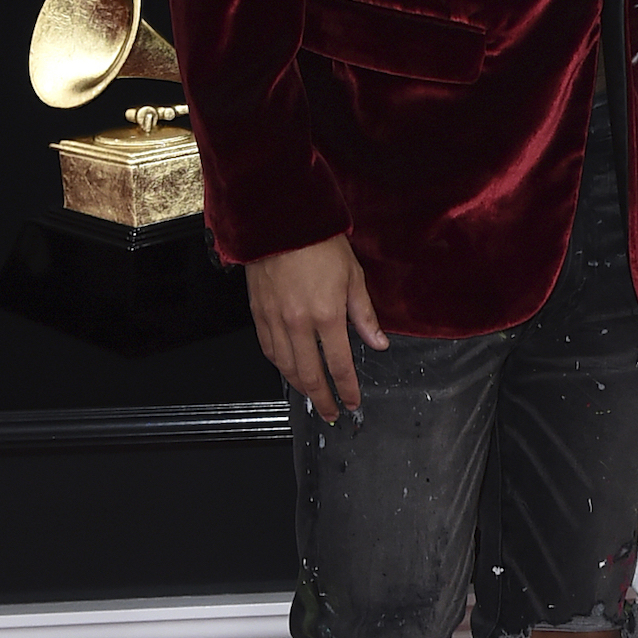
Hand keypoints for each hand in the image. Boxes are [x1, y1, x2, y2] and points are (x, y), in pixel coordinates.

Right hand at [245, 234, 387, 420]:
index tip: (353, 402)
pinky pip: (269, 349)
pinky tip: (289, 371)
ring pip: (286, 367)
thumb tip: (378, 342)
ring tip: (312, 397)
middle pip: (310, 375)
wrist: (281, 223)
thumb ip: (365, 316)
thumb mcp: (353, 277)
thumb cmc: (319, 244)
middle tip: (331, 413)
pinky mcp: (258, 313)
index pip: (339, 365)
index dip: (347, 389)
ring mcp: (275, 320)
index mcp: (327, 315)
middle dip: (323, 399)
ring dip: (301, 387)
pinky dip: (280, 366)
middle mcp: (298, 323)